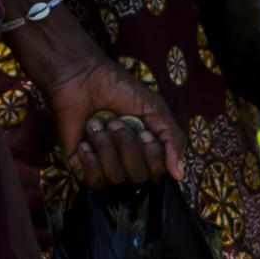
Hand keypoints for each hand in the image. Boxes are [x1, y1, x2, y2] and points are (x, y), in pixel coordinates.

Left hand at [40, 50, 184, 190]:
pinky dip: (91, 159)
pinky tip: (85, 141)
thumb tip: (178, 174)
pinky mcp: (80, 167)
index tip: (144, 131)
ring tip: (98, 125)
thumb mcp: (156, 110)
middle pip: (139, 178)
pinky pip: (94, 181)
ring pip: (116, 178)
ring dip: (107, 146)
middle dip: (128, 145)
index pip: (159, 174)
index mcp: (147, 151)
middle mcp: (127, 163)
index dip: (153, 155)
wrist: (83, 77)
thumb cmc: (120, 89)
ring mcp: (104, 167)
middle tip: (116, 122)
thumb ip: (174, 140)